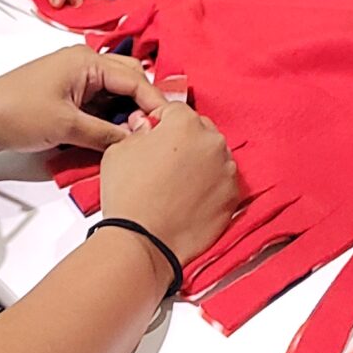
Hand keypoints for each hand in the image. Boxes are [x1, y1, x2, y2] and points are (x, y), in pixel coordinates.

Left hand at [0, 46, 167, 155]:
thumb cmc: (16, 113)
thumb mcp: (66, 126)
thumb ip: (106, 134)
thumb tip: (137, 141)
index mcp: (87, 60)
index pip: (135, 78)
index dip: (154, 103)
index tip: (170, 125)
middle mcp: (84, 64)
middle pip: (128, 83)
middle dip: (143, 107)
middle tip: (156, 134)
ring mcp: (75, 80)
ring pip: (114, 95)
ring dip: (126, 114)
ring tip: (139, 139)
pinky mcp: (66, 96)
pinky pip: (98, 105)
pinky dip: (109, 119)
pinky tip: (117, 138)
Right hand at [99, 100, 244, 261]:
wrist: (143, 241)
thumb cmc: (129, 196)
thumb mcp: (119, 150)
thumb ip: (139, 131)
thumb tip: (147, 127)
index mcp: (186, 123)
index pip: (175, 110)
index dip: (160, 122)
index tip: (153, 133)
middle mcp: (212, 142)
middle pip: (199, 130)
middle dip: (184, 140)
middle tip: (164, 160)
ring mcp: (227, 170)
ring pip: (213, 156)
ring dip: (200, 162)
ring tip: (177, 183)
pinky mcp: (233, 196)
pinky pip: (222, 181)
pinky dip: (210, 185)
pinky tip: (190, 198)